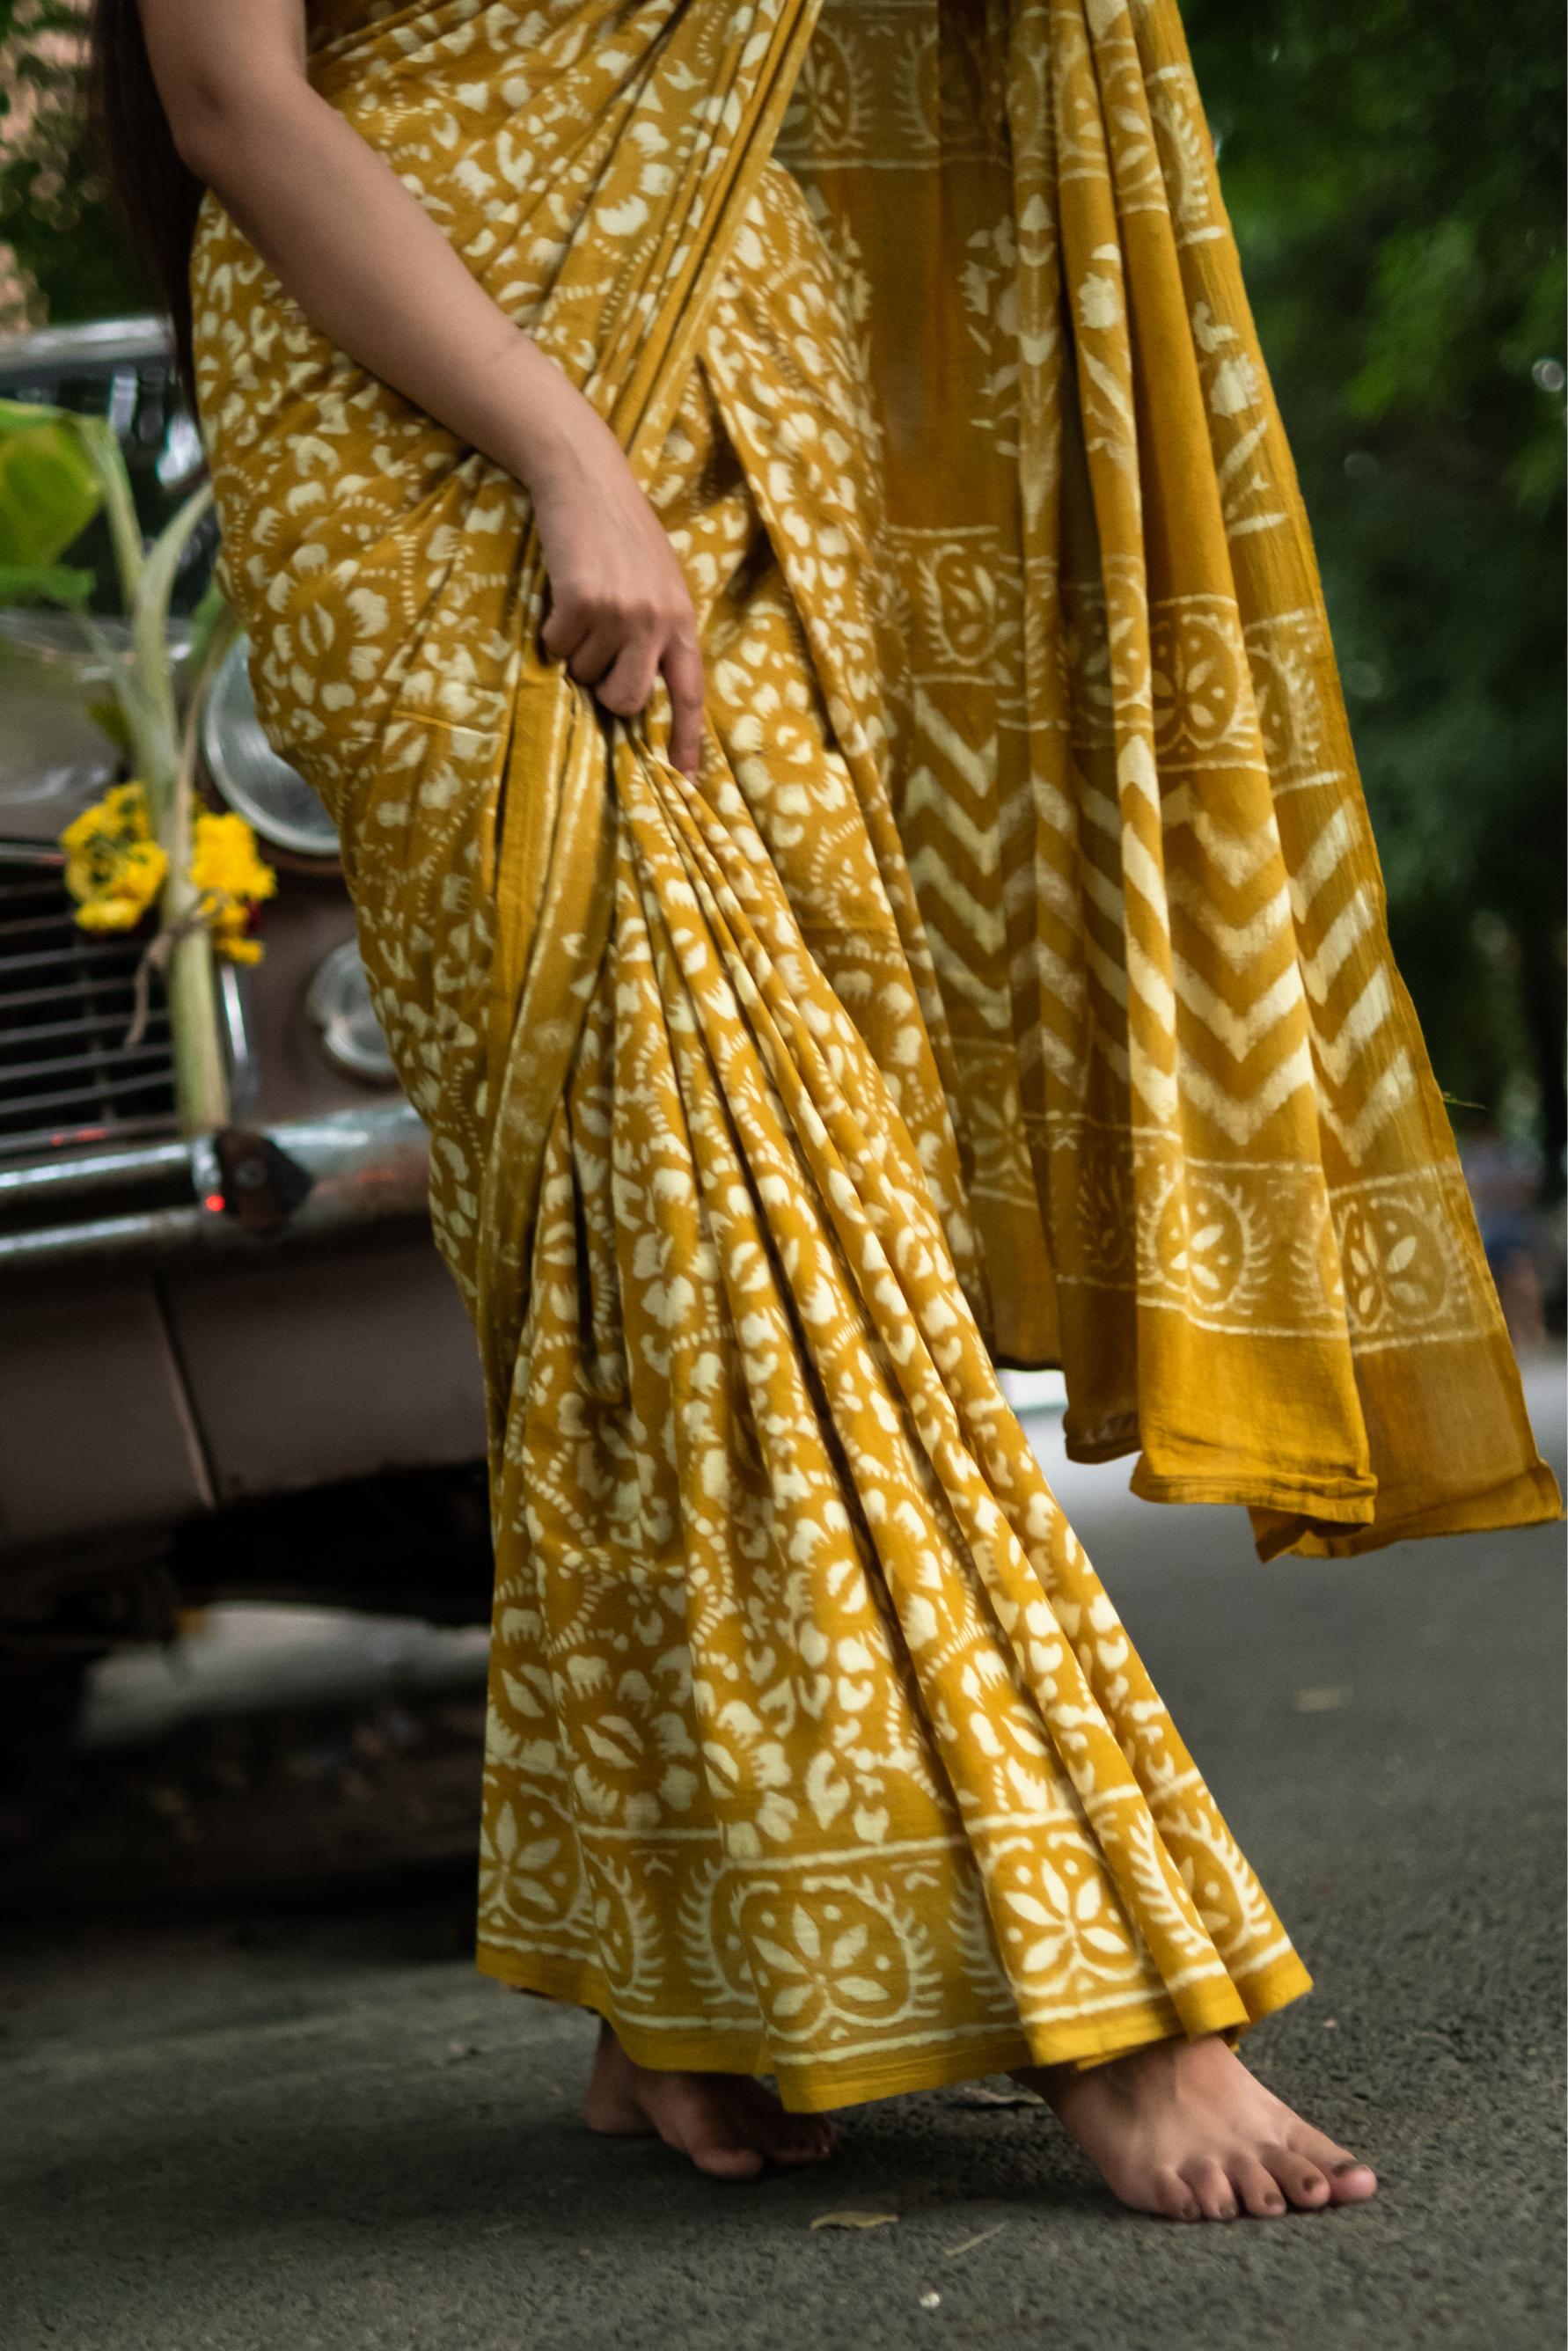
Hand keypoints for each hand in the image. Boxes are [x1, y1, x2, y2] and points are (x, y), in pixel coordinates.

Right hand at [529, 417, 705, 779]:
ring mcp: (622, 612)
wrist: (587, 479)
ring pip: (583, 673)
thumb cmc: (620, 535)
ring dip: (573, 649)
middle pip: (626, 701)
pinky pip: (556, 647)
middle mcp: (658, 622)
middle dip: (602, 691)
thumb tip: (639, 693)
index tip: (685, 782)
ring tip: (580, 605)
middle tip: (593, 656)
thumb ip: (657, 633)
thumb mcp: (657, 584)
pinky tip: (561, 594)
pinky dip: (550, 630)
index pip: (690, 695)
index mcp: (682, 623)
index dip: (687, 741)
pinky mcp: (583, 600)